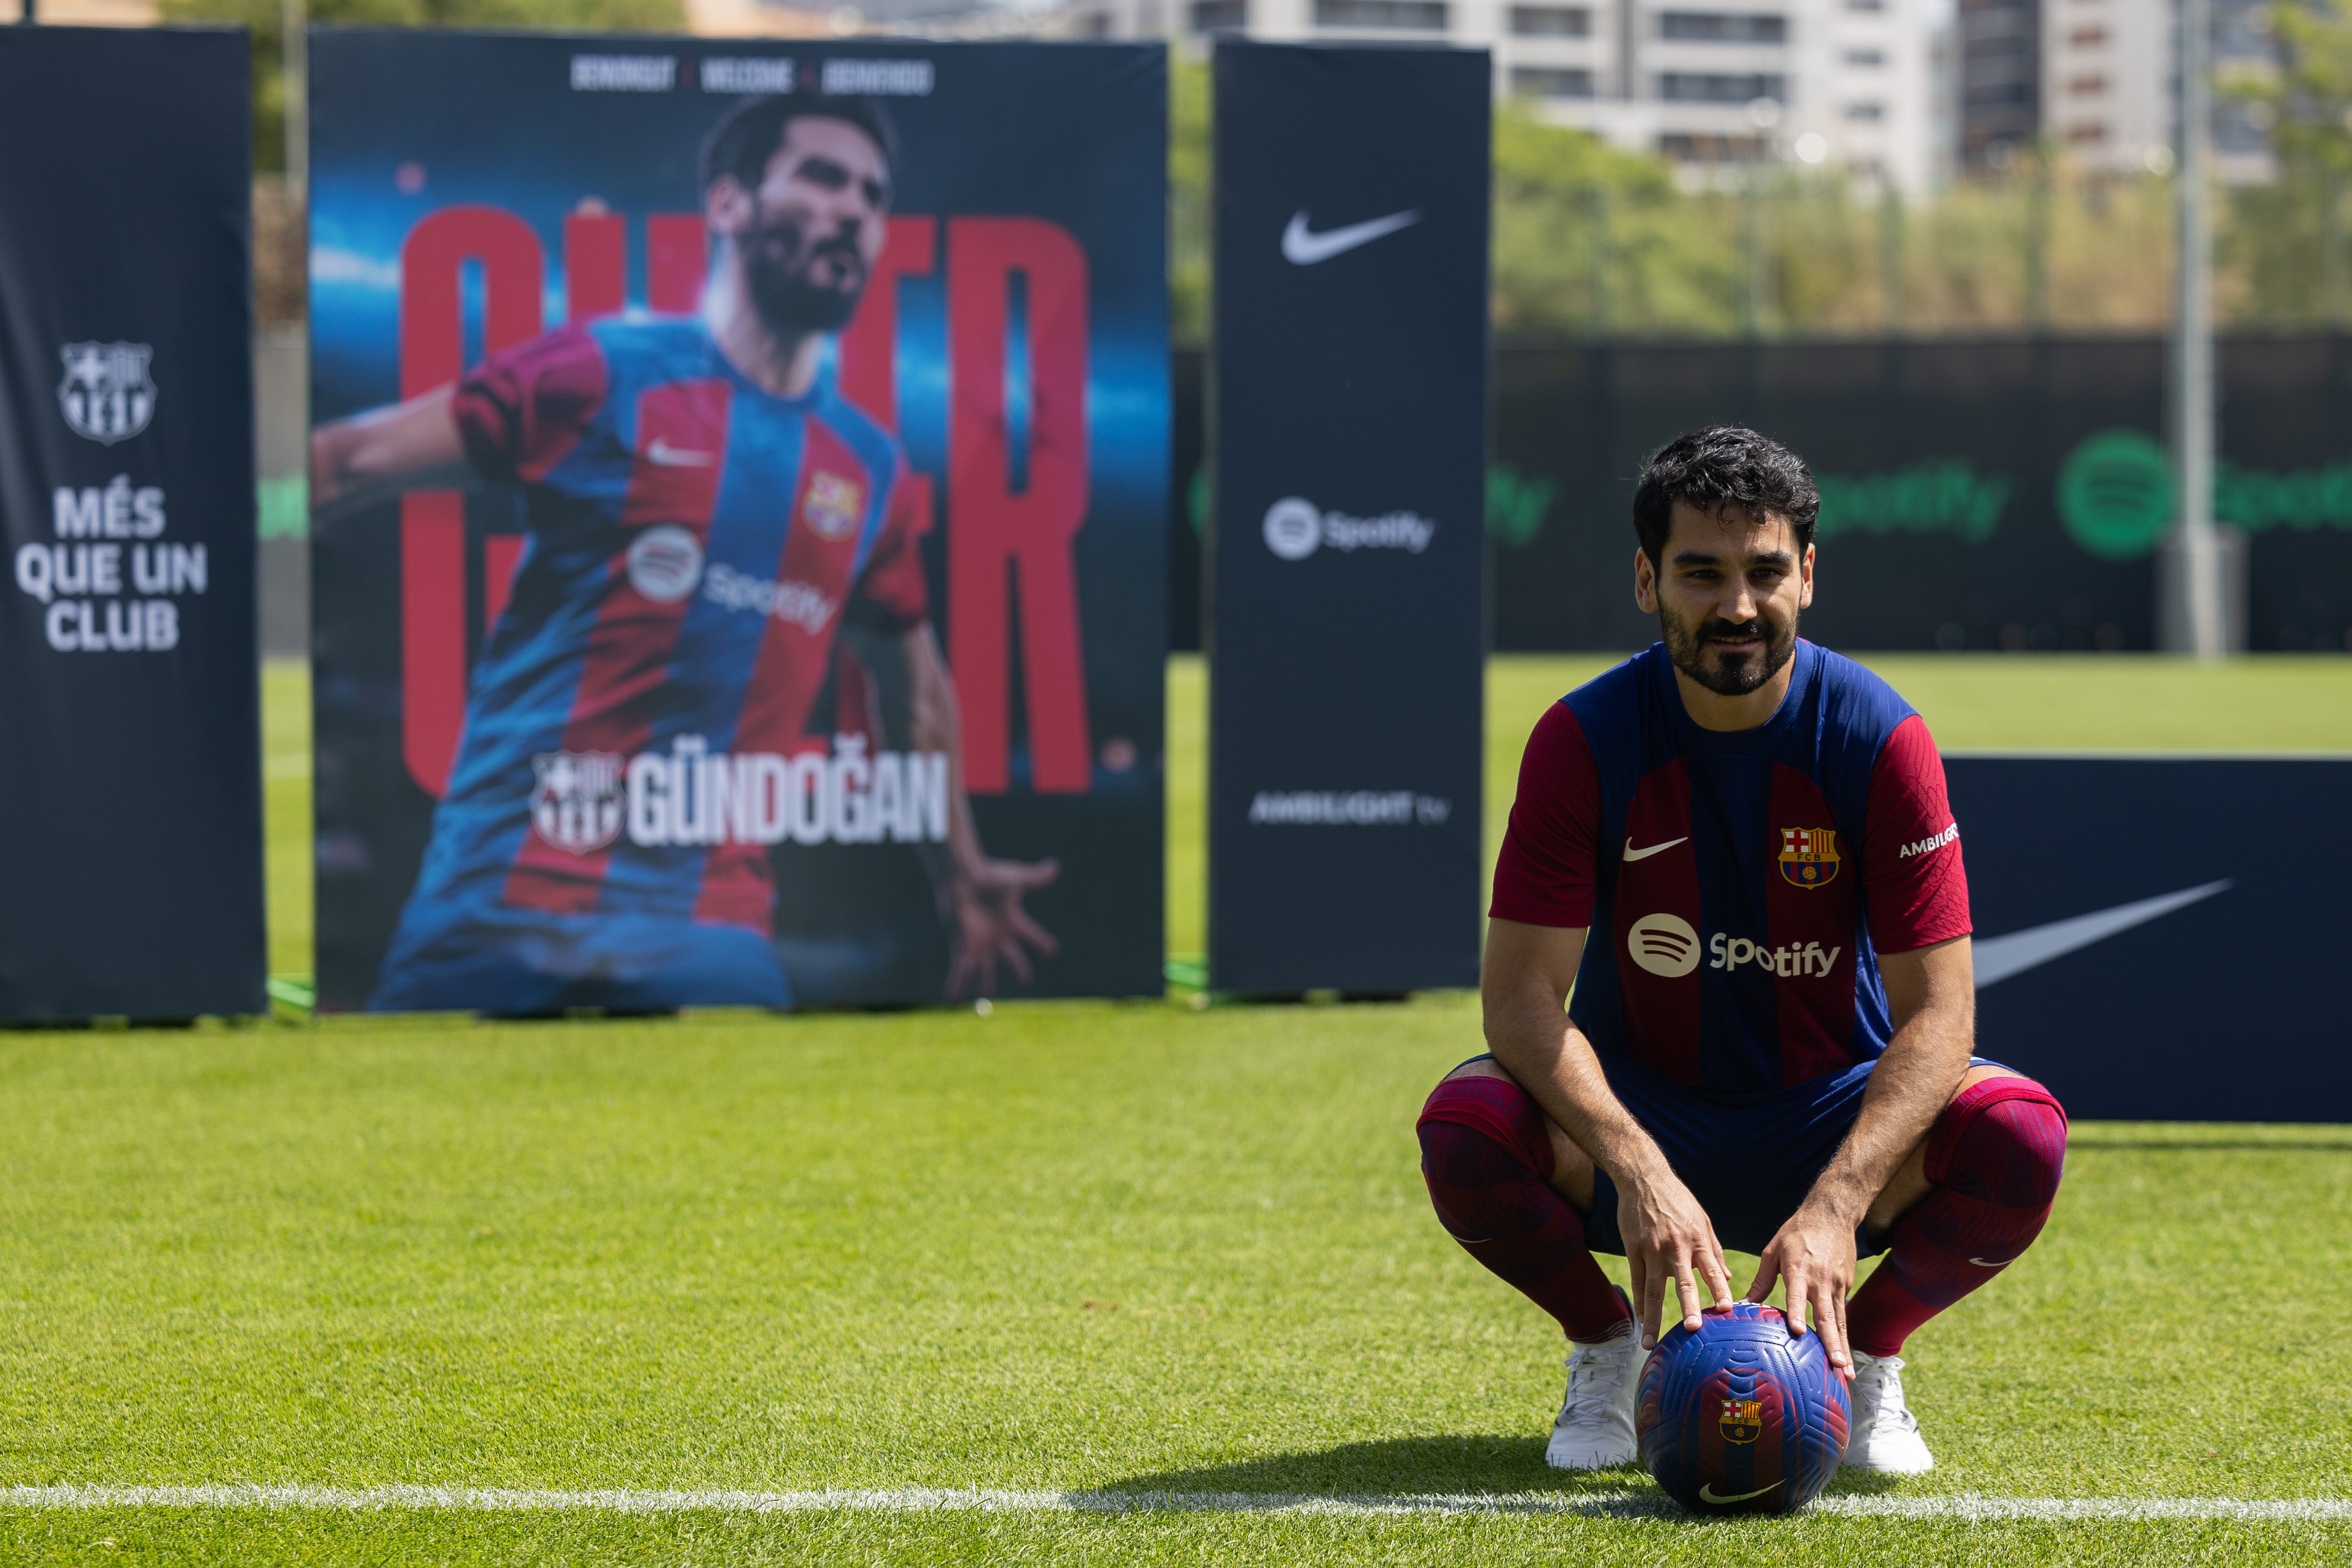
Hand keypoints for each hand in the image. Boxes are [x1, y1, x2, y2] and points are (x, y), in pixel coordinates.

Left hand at [945, 855, 1060, 997]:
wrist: (962, 879)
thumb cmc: (989, 876)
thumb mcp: (1017, 878)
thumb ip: (1037, 877)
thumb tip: (1055, 866)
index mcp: (1011, 920)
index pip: (1031, 934)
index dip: (1042, 942)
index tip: (1052, 950)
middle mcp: (997, 935)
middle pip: (1012, 957)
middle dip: (1020, 968)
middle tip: (1027, 980)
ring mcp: (981, 943)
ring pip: (986, 969)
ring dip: (987, 983)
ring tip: (988, 995)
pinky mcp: (965, 946)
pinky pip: (961, 970)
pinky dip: (957, 984)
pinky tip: (953, 999)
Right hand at [1617, 1169, 1733, 1349]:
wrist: (1644, 1178)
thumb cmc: (1678, 1200)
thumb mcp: (1702, 1219)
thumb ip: (1715, 1250)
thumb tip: (1729, 1278)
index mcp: (1697, 1240)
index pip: (1712, 1270)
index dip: (1719, 1290)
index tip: (1727, 1311)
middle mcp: (1676, 1247)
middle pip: (1683, 1283)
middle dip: (1688, 1307)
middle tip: (1692, 1330)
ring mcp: (1652, 1250)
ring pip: (1653, 1289)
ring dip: (1653, 1317)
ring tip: (1651, 1341)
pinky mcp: (1633, 1249)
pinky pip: (1637, 1281)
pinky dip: (1640, 1302)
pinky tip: (1642, 1320)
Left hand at [1744, 1206, 1856, 1374]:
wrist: (1831, 1214)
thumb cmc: (1796, 1233)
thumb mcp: (1774, 1251)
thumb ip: (1761, 1280)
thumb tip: (1742, 1305)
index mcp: (1799, 1268)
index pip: (1799, 1294)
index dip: (1800, 1312)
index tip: (1800, 1332)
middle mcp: (1821, 1279)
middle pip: (1828, 1315)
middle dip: (1832, 1342)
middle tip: (1835, 1366)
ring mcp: (1837, 1284)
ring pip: (1841, 1321)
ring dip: (1844, 1347)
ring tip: (1846, 1373)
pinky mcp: (1846, 1286)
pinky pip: (1843, 1314)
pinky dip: (1845, 1335)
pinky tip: (1843, 1356)